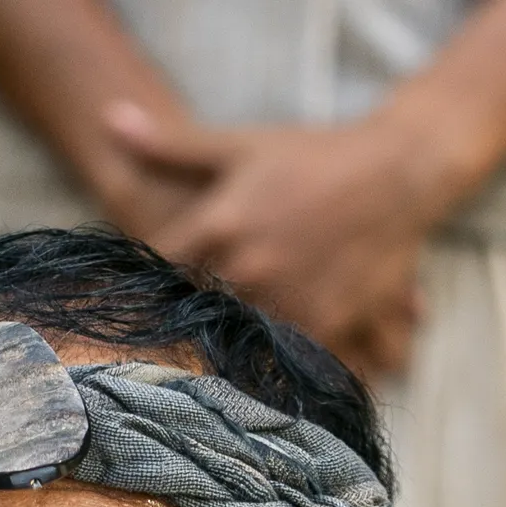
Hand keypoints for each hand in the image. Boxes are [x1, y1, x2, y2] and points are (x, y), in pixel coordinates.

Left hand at [105, 103, 453, 380]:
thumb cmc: (312, 154)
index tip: (135, 303)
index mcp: (219, 224)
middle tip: (159, 357)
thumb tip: (108, 119)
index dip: (144, 288)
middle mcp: (249, 267)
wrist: (397, 171)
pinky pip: (290, 364)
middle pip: (192, 320)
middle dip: (178, 334)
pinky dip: (277, 376)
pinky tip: (264, 387)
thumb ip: (172, 146)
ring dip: (224, 362)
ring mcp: (290, 300)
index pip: (158, 270)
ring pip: (238, 348)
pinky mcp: (328, 326)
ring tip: (210, 380)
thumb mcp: (240, 145)